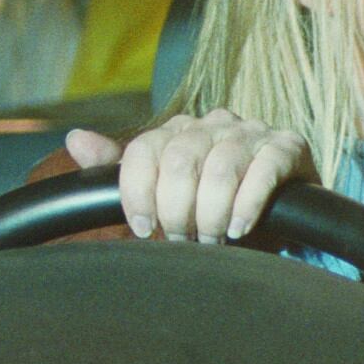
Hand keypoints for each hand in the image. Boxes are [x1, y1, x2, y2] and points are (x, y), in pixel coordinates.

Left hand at [69, 110, 312, 243]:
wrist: (284, 206)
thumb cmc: (216, 201)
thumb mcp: (165, 189)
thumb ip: (121, 168)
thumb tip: (75, 139)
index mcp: (179, 129)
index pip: (144, 149)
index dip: (137, 191)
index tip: (142, 227)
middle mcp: (214, 123)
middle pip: (180, 161)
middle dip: (177, 210)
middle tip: (182, 239)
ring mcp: (252, 132)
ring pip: (220, 169)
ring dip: (212, 213)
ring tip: (212, 240)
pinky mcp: (288, 146)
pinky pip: (264, 171)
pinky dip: (247, 205)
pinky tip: (240, 229)